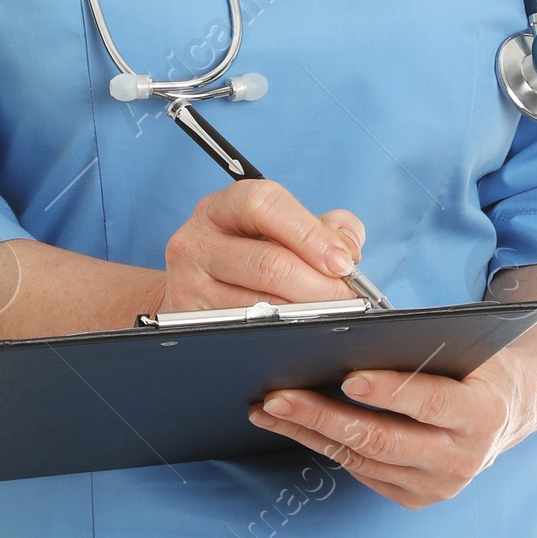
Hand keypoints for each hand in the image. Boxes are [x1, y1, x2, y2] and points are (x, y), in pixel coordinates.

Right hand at [158, 181, 366, 315]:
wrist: (193, 291)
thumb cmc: (248, 256)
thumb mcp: (277, 229)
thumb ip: (322, 227)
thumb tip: (348, 246)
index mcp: (221, 208)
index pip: (264, 205)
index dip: (310, 234)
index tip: (343, 261)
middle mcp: (197, 242)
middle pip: (267, 262)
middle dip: (318, 285)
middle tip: (346, 298)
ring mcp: (188, 284)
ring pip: (258, 304)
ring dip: (305, 313)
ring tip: (332, 315)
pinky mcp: (189, 322)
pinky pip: (245, 332)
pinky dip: (281, 333)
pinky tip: (300, 330)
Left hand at [247, 266, 536, 509]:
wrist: (510, 410)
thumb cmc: (477, 364)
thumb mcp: (469, 348)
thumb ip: (426, 346)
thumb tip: (356, 331)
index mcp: (484, 415)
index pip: (431, 404)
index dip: (390, 391)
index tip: (348, 375)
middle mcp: (463, 459)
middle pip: (382, 438)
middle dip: (323, 415)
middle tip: (278, 395)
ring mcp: (437, 486)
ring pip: (361, 458)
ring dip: (309, 432)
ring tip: (268, 407)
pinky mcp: (414, 497)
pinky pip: (359, 471)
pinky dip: (321, 446)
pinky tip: (290, 424)